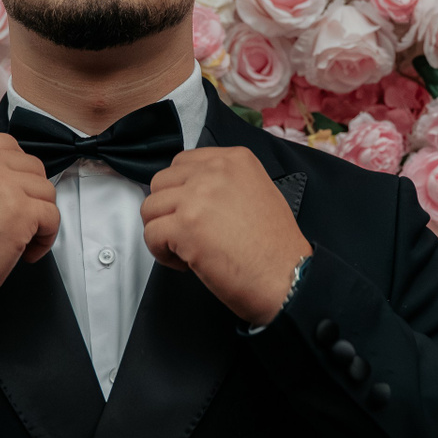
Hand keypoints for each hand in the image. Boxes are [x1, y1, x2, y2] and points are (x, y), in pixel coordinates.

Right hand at [0, 134, 58, 299]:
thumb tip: (4, 171)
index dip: (15, 171)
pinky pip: (52, 216)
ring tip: (22, 237)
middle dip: (30, 193)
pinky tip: (28, 251)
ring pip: (45, 190)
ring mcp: (2, 184)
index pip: (6, 145)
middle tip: (17, 218)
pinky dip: (46, 236)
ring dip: (39, 215)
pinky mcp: (20, 211)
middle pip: (30, 165)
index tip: (13, 192)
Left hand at [140, 148, 311, 326]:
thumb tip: (193, 192)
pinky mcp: (185, 226)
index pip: (183, 163)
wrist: (287, 278)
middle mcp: (215, 171)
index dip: (180, 192)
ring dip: (162, 232)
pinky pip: (150, 234)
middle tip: (187, 234)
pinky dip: (161, 253)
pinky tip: (185, 263)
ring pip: (150, 208)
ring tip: (186, 251)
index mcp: (235, 159)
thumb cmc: (276, 248)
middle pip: (161, 182)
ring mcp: (197, 196)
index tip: (192, 213)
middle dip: (167, 211)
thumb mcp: (259, 193)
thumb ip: (226, 184)